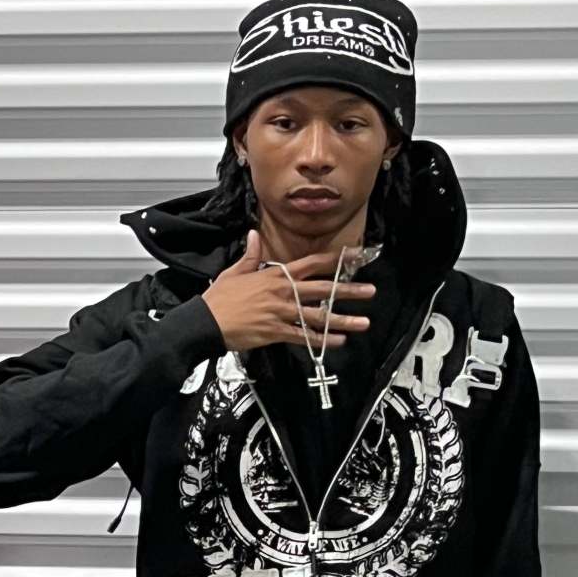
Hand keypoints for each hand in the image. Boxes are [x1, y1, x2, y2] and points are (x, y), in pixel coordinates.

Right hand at [201, 230, 375, 353]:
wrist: (206, 322)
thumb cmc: (219, 298)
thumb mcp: (235, 272)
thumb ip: (251, 255)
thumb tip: (253, 235)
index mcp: (277, 276)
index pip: (312, 263)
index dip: (335, 258)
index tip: (355, 256)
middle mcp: (284, 292)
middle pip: (323, 289)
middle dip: (349, 290)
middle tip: (370, 291)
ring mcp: (281, 313)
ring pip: (318, 315)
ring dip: (343, 319)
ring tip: (363, 323)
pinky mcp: (276, 332)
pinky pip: (304, 337)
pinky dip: (322, 340)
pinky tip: (338, 341)